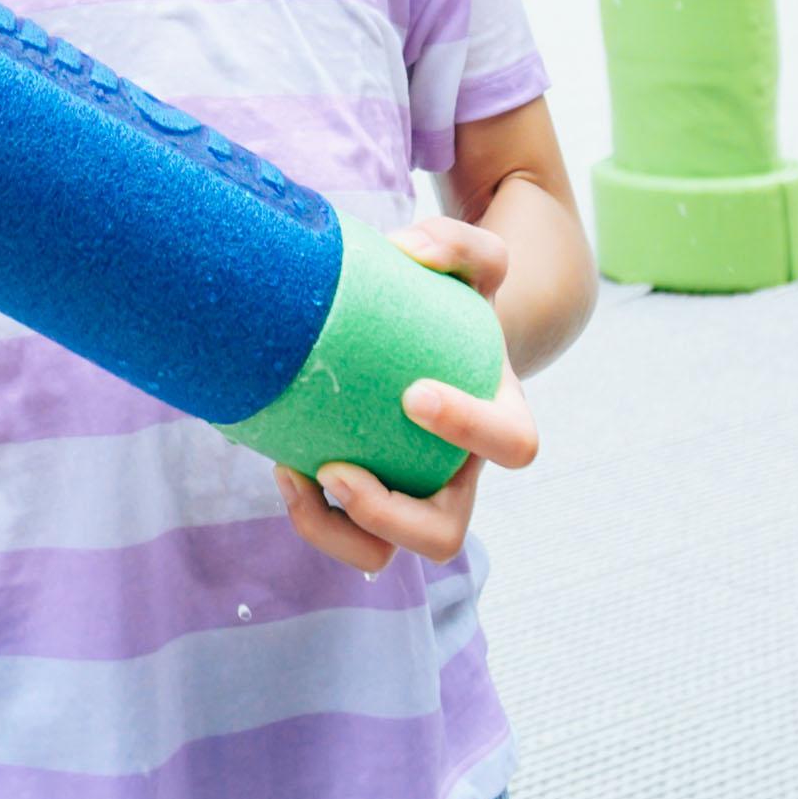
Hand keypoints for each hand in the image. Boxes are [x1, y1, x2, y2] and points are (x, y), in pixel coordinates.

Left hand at [276, 214, 538, 575]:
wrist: (429, 337)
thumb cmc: (452, 304)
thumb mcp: (472, 262)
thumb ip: (457, 243)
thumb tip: (409, 250)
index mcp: (500, 421)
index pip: (513, 447)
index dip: (470, 430)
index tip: (413, 392)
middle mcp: (459, 476)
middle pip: (444, 534)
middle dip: (390, 515)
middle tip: (338, 467)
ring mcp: (412, 498)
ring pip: (382, 555)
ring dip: (337, 530)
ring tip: (301, 474)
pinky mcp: (365, 503)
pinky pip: (339, 535)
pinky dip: (308, 513)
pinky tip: (284, 465)